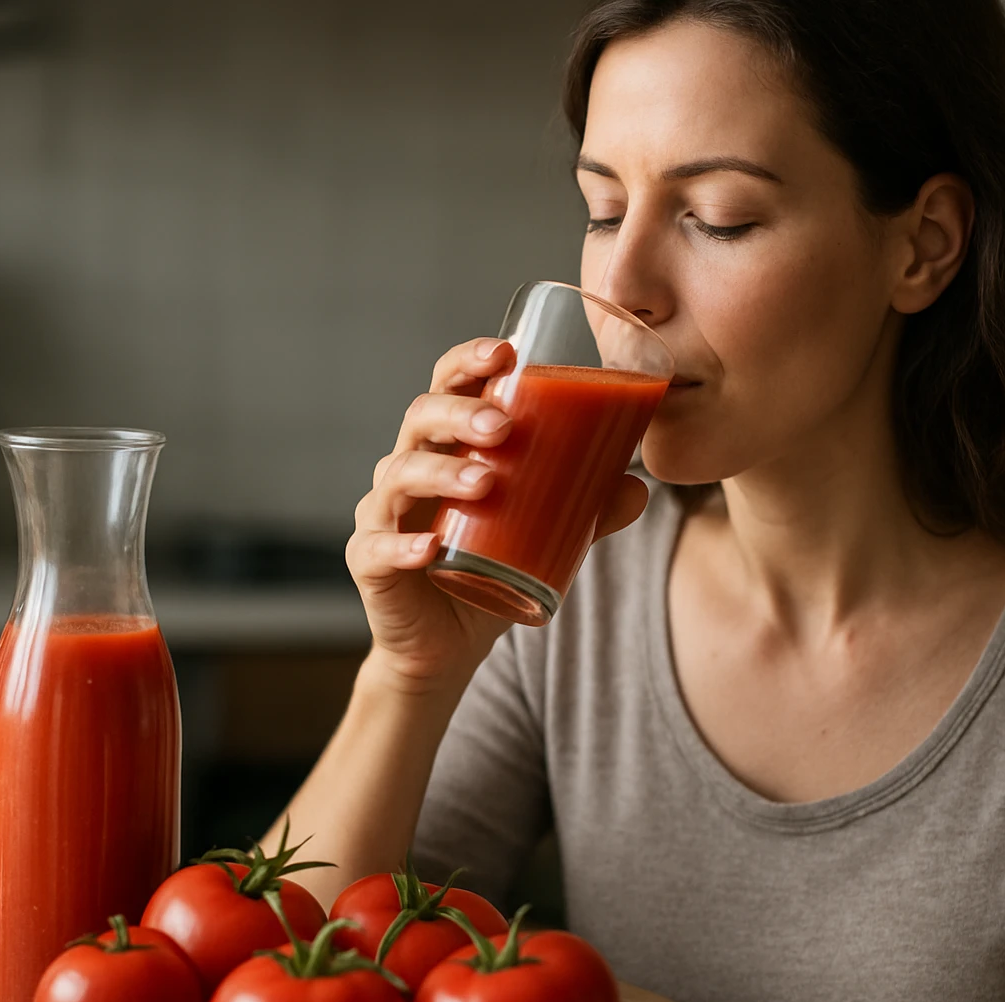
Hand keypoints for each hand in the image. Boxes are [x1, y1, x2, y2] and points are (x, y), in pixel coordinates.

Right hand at [347, 338, 649, 689]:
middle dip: (460, 414)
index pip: (449, 385)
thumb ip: (586, 511)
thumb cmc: (488, 569)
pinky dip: (401, 546)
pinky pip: (376, 547)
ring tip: (485, 482)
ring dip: (441, 472)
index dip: (468, 361)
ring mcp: (383, 513)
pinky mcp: (369, 561)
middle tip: (504, 428)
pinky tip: (429, 548)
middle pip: (420, 418)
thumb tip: (636, 487)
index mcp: (446, 445)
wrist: (445, 645)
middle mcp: (408, 467)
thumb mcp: (543, 535)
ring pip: (399, 475)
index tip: (506, 353)